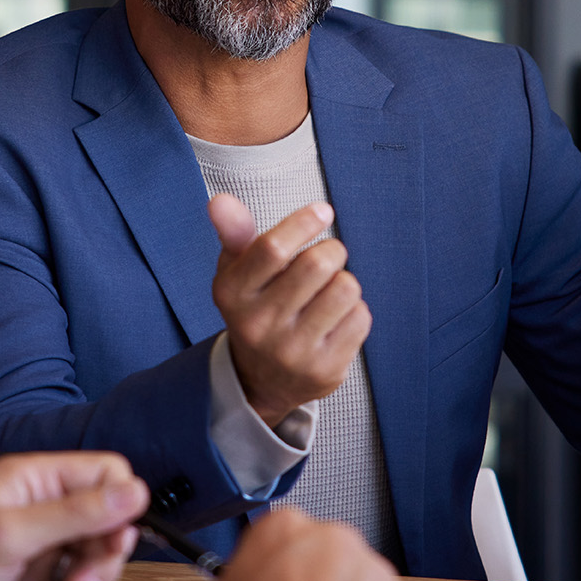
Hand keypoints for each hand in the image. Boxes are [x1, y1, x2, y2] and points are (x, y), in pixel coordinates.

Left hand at [0, 452, 148, 580]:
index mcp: (36, 479)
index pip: (107, 473)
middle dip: (98, 563)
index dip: (120, 504)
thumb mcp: (10, 536)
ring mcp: (44, 546)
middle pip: (109, 525)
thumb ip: (74, 513)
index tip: (113, 538)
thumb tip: (134, 492)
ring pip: (97, 564)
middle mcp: (44, 507)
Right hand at [208, 193, 370, 425]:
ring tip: (327, 293)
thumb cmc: (256, 307)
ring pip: (346, 288)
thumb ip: (234, 233)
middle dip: (331, 251)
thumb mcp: (237, 271)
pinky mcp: (323, 370)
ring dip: (344, 282)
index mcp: (232, 294)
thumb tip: (220, 200)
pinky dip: (354, 311)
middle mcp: (258, 325)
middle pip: (317, 263)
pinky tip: (334, 321)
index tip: (323, 211)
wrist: (261, 381)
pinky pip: (360, 318)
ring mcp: (291, 352)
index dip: (304, 222)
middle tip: (326, 259)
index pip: (273, 248)